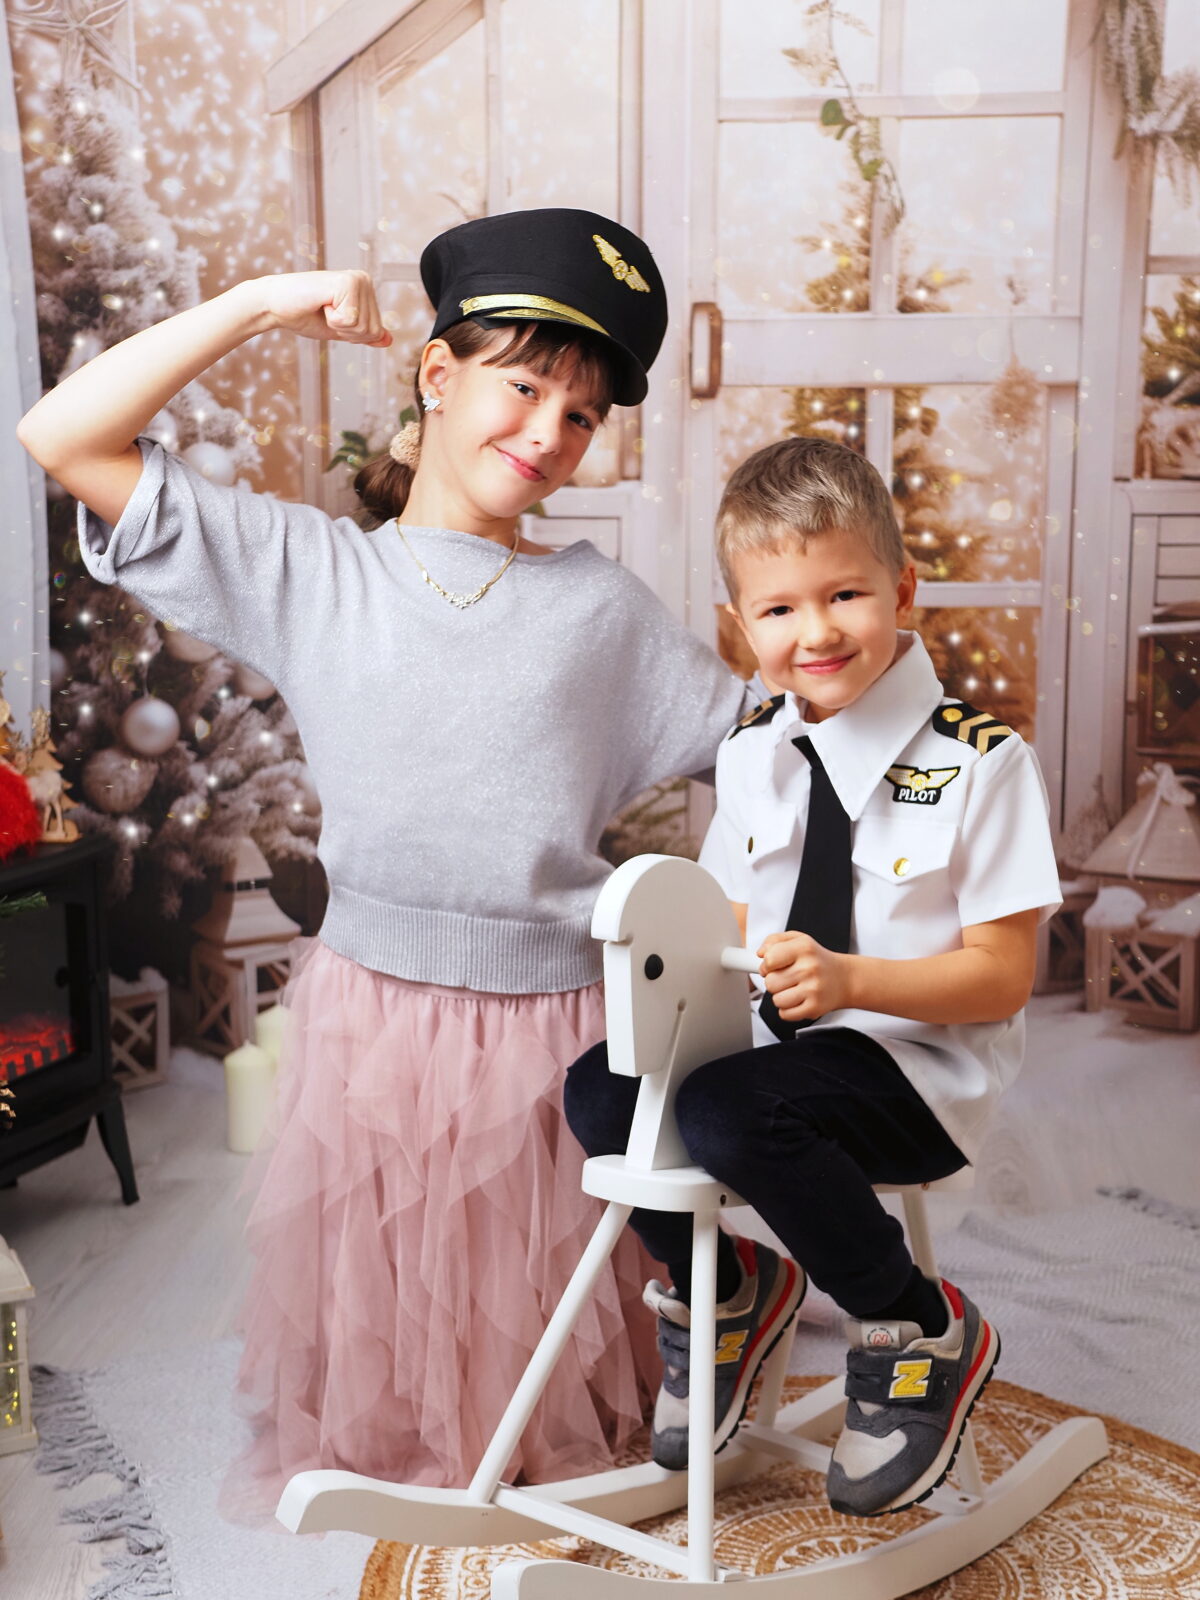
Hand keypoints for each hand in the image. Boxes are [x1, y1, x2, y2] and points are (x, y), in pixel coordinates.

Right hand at [257, 270, 392, 346]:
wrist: (276, 305)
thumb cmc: (305, 314)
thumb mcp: (341, 329)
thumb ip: (365, 334)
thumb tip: (388, 340)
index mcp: (365, 289)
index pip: (376, 331)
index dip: (352, 336)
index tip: (332, 318)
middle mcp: (364, 280)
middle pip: (372, 330)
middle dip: (347, 332)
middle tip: (326, 313)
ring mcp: (357, 280)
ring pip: (363, 327)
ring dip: (338, 325)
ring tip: (323, 307)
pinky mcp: (347, 283)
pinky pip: (351, 320)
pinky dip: (333, 320)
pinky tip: (321, 303)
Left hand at [758, 931, 851, 1020]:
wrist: (845, 979)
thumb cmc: (817, 959)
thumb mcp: (799, 940)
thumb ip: (774, 940)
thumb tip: (760, 953)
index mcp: (804, 948)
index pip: (769, 959)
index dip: (766, 965)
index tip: (773, 966)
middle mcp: (809, 968)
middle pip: (770, 982)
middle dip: (774, 981)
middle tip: (787, 978)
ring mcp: (813, 989)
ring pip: (776, 1000)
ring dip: (781, 996)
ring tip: (794, 989)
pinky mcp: (815, 1008)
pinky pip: (785, 1014)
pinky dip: (787, 1009)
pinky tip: (798, 999)